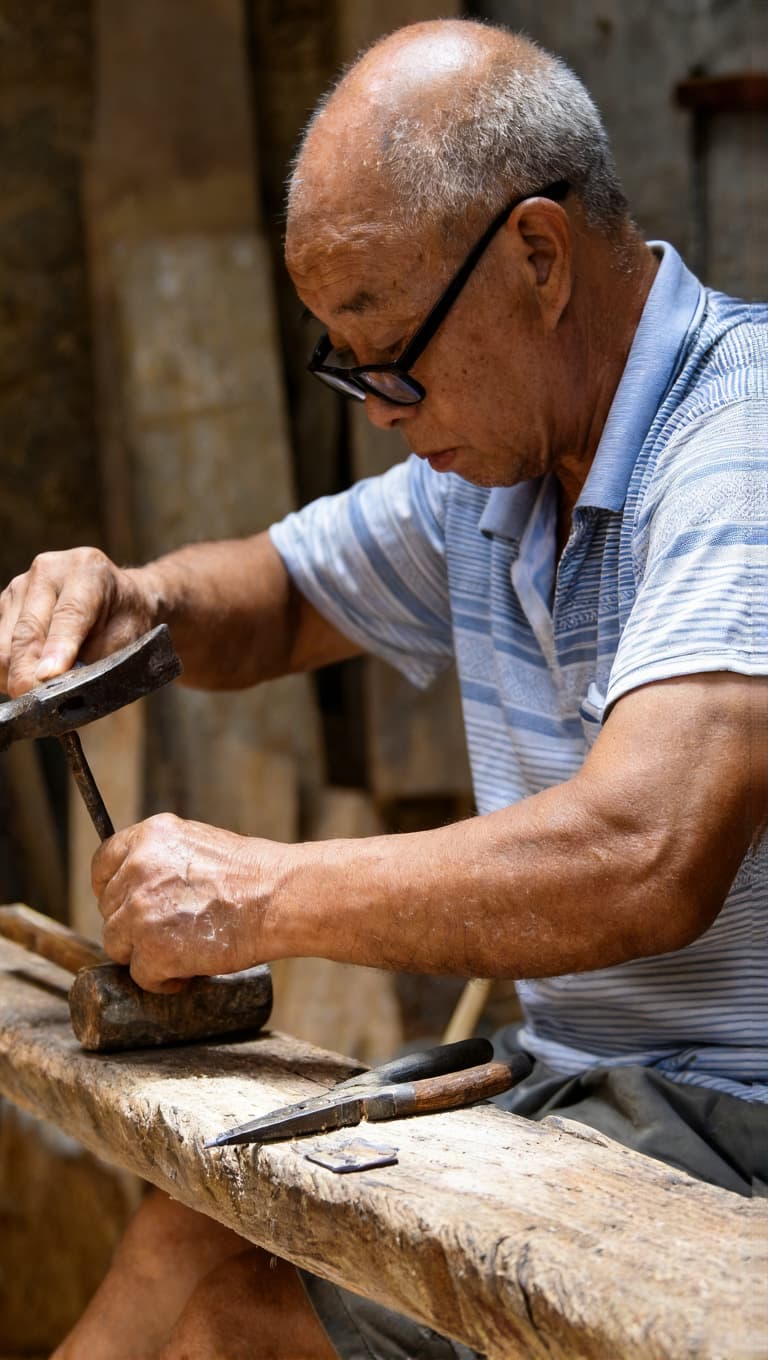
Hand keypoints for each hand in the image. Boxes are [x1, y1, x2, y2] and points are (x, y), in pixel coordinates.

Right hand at [0, 547, 157, 696]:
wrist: (117, 599)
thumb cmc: (124, 621)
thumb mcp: (125, 639)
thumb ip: (95, 657)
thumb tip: (55, 680)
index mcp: (87, 571)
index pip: (69, 613)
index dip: (57, 647)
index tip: (48, 676)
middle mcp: (48, 571)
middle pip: (27, 631)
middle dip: (28, 673)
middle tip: (38, 703)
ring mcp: (20, 585)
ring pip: (4, 643)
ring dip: (16, 673)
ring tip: (41, 688)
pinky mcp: (4, 603)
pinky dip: (7, 668)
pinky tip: (29, 673)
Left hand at [92, 813, 274, 991]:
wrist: (279, 897)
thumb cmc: (252, 875)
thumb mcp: (197, 845)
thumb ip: (161, 860)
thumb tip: (139, 889)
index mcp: (149, 837)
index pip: (102, 865)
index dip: (110, 889)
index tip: (123, 905)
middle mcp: (138, 869)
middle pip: (110, 910)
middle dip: (133, 925)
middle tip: (170, 931)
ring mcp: (141, 911)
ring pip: (118, 945)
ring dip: (145, 953)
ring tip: (182, 951)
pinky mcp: (154, 949)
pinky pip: (141, 975)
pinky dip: (163, 980)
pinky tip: (188, 971)